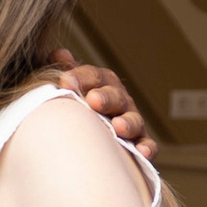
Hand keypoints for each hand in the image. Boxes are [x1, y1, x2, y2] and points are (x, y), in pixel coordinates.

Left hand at [52, 48, 155, 162]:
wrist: (88, 136)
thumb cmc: (76, 108)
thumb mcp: (69, 88)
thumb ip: (64, 71)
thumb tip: (59, 54)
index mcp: (101, 83)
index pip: (92, 76)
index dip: (79, 78)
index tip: (64, 82)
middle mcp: (119, 100)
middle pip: (114, 96)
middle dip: (105, 98)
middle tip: (92, 100)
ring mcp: (131, 121)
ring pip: (133, 120)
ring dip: (127, 123)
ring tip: (118, 127)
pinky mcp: (140, 143)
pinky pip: (148, 145)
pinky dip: (147, 148)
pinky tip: (142, 153)